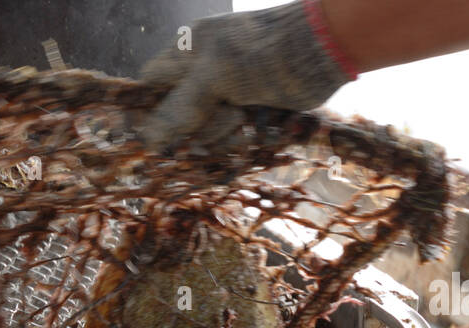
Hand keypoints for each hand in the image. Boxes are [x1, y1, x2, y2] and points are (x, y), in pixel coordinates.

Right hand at [139, 4, 352, 149]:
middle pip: (176, 117)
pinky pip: (229, 136)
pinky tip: (252, 127)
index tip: (151, 138)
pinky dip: (238, 139)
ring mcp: (226, 91)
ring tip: (244, 115)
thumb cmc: (264, 54)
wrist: (323, 48)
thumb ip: (177, 108)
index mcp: (185, 53)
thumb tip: (145, 139)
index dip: (147, 112)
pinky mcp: (247, 108)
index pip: (149, 86)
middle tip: (223, 113)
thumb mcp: (214, 78)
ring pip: (204, 132)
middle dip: (195, 126)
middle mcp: (201, 72)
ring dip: (221, 134)